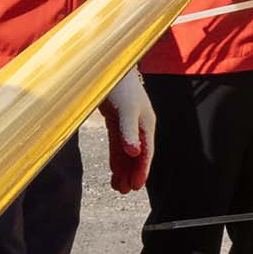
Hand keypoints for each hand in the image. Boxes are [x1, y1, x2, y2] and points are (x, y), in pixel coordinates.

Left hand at [98, 69, 155, 192]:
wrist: (106, 63)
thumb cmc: (119, 83)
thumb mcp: (125, 108)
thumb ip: (128, 130)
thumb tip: (133, 152)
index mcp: (146, 122)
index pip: (146, 151)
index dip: (142, 170)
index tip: (135, 187)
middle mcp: (139, 124)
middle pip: (137, 154)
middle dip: (131, 173)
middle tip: (123, 191)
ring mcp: (127, 122)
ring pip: (127, 151)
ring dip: (123, 168)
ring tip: (117, 186)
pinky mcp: (116, 119)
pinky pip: (118, 143)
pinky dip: (116, 157)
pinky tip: (113, 170)